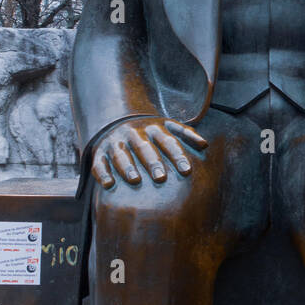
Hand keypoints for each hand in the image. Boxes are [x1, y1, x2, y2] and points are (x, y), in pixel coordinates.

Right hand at [91, 117, 207, 189]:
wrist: (117, 121)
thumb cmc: (150, 133)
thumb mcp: (168, 127)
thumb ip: (186, 134)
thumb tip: (205, 145)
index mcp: (154, 128)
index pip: (168, 141)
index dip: (177, 156)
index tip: (187, 171)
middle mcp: (134, 133)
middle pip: (144, 148)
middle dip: (153, 162)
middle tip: (161, 178)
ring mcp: (116, 142)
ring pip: (121, 154)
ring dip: (127, 167)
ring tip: (135, 180)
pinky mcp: (100, 152)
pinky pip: (99, 162)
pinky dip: (102, 173)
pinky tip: (109, 184)